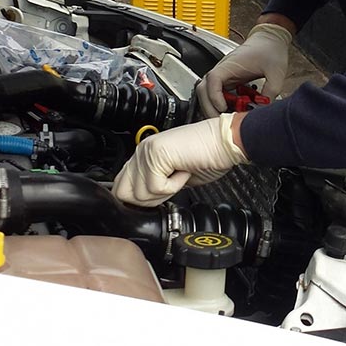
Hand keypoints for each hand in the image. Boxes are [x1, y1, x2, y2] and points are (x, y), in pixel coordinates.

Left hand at [111, 114, 247, 206]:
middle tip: (169, 187)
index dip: (139, 200)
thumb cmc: (207, 156)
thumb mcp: (174, 176)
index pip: (120, 186)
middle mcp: (141, 150)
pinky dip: (174, 186)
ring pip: (140, 194)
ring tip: (179, 174)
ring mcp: (147, 151)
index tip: (160, 196)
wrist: (224, 143)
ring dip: (164, 192)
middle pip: (123, 194)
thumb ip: (154, 184)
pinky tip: (184, 170)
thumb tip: (142, 203)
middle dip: (148, 200)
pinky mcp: (156, 154)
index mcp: (144, 155)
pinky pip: (157, 188)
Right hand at [196, 22, 291, 117]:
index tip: (223, 107)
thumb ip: (270, 91)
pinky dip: (220, 105)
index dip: (214, 96)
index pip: (212, 80)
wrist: (270, 39)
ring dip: (212, 107)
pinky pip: (217, 95)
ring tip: (226, 118)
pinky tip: (232, 111)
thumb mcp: (276, 72)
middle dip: (209, 107)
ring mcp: (224, 75)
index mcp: (230, 64)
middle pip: (203, 89)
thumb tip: (263, 108)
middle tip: (222, 121)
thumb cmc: (269, 49)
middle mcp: (223, 70)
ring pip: (207, 93)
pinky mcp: (228, 80)